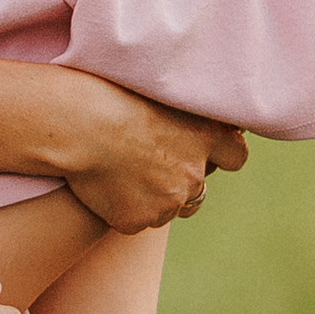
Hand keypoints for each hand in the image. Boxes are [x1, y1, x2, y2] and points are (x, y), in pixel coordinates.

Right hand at [60, 81, 246, 232]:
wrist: (78, 125)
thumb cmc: (112, 95)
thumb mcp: (162, 93)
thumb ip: (190, 112)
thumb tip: (213, 118)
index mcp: (206, 137)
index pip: (236, 155)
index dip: (220, 155)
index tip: (203, 151)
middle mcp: (193, 175)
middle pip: (198, 190)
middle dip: (181, 181)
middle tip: (150, 161)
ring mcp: (167, 203)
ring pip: (166, 209)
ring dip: (153, 197)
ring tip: (121, 171)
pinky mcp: (137, 220)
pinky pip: (135, 219)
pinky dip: (123, 208)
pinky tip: (103, 185)